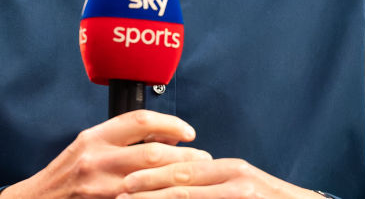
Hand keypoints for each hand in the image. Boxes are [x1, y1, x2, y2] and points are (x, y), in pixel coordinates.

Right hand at [0, 110, 212, 198]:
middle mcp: (96, 159)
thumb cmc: (67, 175)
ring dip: (179, 180)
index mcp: (94, 137)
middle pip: (152, 153)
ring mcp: (99, 187)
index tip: (189, 132)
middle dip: (184, 157)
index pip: (139, 120)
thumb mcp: (88, 148)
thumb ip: (122, 140)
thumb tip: (167, 136)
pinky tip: (176, 197)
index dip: (171, 123)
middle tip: (204, 159)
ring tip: (198, 179)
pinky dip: (161, 198)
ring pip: (151, 181)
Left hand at [119, 158, 320, 198]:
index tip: (128, 182)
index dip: (154, 175)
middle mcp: (236, 180)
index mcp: (232, 170)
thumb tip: (181, 181)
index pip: (185, 168)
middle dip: (148, 190)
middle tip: (120, 194)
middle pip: (182, 184)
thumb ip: (214, 183)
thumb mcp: (243, 185)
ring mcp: (241, 196)